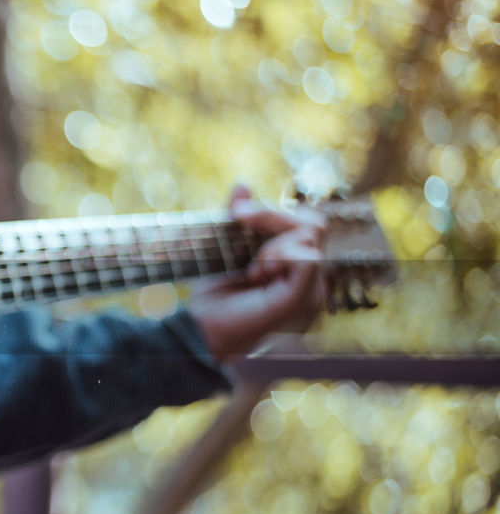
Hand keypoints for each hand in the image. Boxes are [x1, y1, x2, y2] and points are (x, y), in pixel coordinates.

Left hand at [187, 186, 327, 360]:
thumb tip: (243, 184)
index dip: (273, 211)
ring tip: (252, 265)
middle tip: (239, 221)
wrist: (200, 329)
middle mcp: (310, 278)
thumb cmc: (213, 295)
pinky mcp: (304, 299)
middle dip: (273, 215)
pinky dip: (280, 255)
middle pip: (313, 222)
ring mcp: (311, 290)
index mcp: (296, 265)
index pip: (304, 222)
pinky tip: (259, 272)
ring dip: (273, 240)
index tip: (236, 213)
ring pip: (310, 234)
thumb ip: (239, 217)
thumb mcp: (225, 247)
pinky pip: (308, 258)